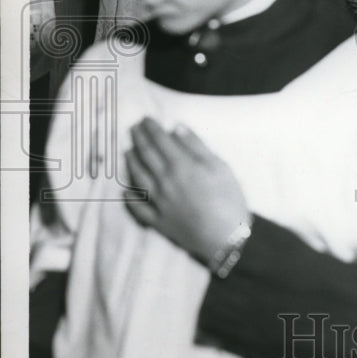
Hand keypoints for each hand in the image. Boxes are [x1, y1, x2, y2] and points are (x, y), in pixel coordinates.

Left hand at [124, 117, 249, 265]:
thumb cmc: (229, 200)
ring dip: (131, 163)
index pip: (160, 141)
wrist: (226, 238)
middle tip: (133, 129)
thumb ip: (196, 146)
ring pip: (138, 178)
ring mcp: (158, 203)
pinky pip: (138, 208)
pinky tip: (126, 192)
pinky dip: (130, 198)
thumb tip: (176, 127)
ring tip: (127, 152)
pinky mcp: (158, 221)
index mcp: (181, 166)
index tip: (145, 119)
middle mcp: (164, 181)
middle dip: (139, 140)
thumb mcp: (219, 167)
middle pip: (146, 156)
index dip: (151, 129)